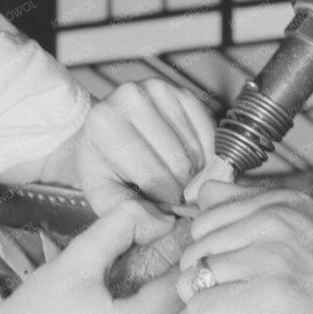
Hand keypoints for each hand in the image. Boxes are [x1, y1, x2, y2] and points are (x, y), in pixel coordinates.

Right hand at [0, 203, 198, 313]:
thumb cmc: (39, 307)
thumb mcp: (76, 257)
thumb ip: (121, 226)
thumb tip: (164, 219)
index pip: (182, 285)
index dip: (185, 256)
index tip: (182, 235)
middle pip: (193, 311)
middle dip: (187, 280)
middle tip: (174, 255)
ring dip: (179, 302)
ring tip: (156, 279)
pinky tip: (142, 306)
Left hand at [73, 78, 217, 211]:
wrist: (104, 132)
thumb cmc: (105, 164)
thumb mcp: (104, 194)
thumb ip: (128, 215)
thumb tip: (163, 224)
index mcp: (103, 123)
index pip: (152, 173)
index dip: (166, 198)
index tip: (166, 205)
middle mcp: (129, 98)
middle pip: (177, 160)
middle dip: (182, 186)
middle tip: (176, 194)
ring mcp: (157, 89)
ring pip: (195, 148)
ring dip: (195, 171)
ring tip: (180, 179)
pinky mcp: (181, 90)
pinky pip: (209, 132)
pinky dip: (206, 154)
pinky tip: (192, 163)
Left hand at [175, 187, 312, 313]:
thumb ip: (265, 216)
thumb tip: (205, 192)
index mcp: (288, 204)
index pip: (208, 209)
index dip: (214, 248)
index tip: (237, 274)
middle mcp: (276, 221)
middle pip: (196, 244)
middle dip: (207, 278)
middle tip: (244, 306)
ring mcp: (270, 256)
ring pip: (195, 277)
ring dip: (212, 306)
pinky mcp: (265, 298)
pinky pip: (201, 310)